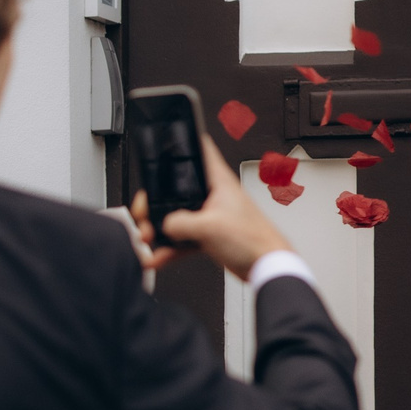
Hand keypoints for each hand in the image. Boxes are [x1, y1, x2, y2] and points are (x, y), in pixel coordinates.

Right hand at [144, 132, 293, 282]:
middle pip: (177, 190)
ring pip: (177, 217)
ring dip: (160, 229)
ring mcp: (211, 216)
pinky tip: (158, 257)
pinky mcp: (211, 235)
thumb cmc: (253, 240)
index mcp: (218, 181)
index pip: (201, 151)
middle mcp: (214, 195)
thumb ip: (180, 223)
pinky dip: (170, 248)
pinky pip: (183, 238)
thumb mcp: (209, 227)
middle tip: (144, 216)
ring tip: (148, 239)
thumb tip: (164, 224)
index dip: (185, 143)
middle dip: (155, 203)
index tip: (165, 144)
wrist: (266, 266)